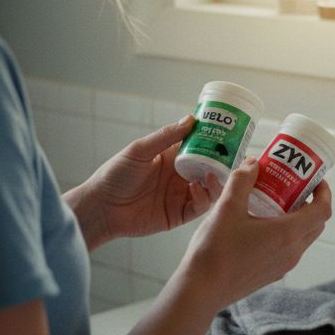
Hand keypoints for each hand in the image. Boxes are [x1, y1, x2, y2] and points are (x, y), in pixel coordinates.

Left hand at [65, 116, 215, 249]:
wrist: (102, 207)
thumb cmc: (115, 175)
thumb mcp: (139, 151)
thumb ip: (165, 137)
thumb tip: (191, 119)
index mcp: (171, 158)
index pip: (200, 147)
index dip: (215, 142)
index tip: (229, 134)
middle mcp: (180, 176)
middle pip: (210, 168)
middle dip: (223, 163)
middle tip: (233, 156)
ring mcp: (181, 195)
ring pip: (210, 188)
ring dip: (216, 181)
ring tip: (212, 174)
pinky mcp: (179, 215)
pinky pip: (200, 207)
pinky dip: (204, 198)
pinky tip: (196, 189)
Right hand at [176, 157, 331, 308]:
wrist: (201, 290)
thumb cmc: (215, 250)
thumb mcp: (227, 207)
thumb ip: (242, 181)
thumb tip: (253, 164)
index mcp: (288, 234)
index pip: (322, 211)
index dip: (324, 192)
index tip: (315, 180)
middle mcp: (292, 252)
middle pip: (315, 224)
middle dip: (310, 203)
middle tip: (293, 186)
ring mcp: (283, 266)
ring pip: (302, 238)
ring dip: (297, 219)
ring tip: (275, 202)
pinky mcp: (272, 274)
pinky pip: (289, 250)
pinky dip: (285, 234)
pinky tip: (261, 225)